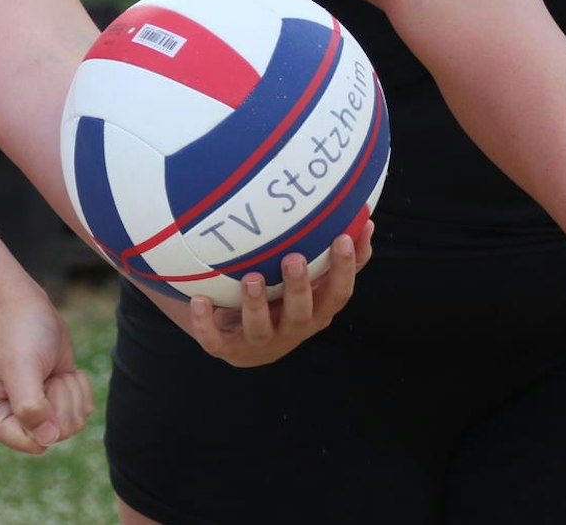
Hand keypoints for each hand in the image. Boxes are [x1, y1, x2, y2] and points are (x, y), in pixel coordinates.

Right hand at [0, 290, 94, 453]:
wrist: (26, 308)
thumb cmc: (18, 335)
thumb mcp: (22, 368)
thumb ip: (31, 407)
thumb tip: (48, 440)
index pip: (33, 442)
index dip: (48, 416)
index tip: (41, 385)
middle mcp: (12, 424)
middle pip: (58, 435)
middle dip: (62, 399)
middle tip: (46, 375)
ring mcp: (35, 417)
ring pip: (74, 425)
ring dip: (70, 391)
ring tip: (50, 372)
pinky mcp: (55, 405)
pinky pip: (83, 412)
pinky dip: (79, 388)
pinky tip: (61, 372)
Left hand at [166, 219, 373, 367]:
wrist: (243, 341)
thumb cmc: (285, 299)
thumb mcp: (314, 282)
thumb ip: (339, 257)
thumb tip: (366, 217)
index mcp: (317, 312)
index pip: (338, 294)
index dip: (344, 269)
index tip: (343, 238)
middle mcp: (291, 330)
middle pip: (301, 314)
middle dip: (298, 288)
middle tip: (293, 259)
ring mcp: (259, 342)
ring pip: (260, 328)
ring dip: (256, 305)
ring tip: (250, 278)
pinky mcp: (227, 349)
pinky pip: (215, 341)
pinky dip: (206, 324)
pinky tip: (199, 301)